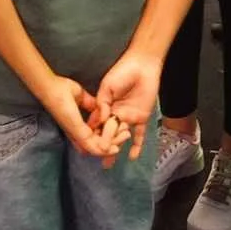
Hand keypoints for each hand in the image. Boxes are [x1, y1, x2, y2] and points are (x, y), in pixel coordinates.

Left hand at [37, 76, 126, 162]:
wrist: (51, 86)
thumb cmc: (61, 89)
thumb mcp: (81, 96)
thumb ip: (90, 104)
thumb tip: (99, 108)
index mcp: (78, 125)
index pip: (96, 136)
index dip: (109, 135)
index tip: (122, 128)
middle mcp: (77, 133)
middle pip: (98, 145)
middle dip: (114, 142)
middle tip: (126, 137)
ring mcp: (76, 133)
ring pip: (97, 148)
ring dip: (111, 147)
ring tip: (123, 143)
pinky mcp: (76, 131)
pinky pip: (91, 145)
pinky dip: (103, 149)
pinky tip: (113, 148)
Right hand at [91, 51, 161, 166]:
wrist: (142, 65)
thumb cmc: (122, 72)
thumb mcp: (107, 86)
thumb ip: (103, 103)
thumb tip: (99, 120)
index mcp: (105, 106)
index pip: (98, 124)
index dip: (94, 135)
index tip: (88, 146)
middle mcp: (116, 114)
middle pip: (108, 133)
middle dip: (103, 146)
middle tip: (97, 160)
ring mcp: (129, 117)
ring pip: (121, 137)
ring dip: (115, 150)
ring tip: (108, 164)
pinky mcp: (141, 118)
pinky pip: (140, 134)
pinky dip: (137, 146)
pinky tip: (132, 157)